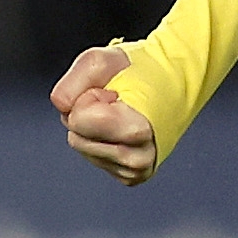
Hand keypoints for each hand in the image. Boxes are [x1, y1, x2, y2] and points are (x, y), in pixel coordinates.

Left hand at [49, 43, 157, 183]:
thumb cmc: (143, 70)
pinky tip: (122, 128)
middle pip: (76, 137)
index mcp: (137, 131)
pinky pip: (92, 155)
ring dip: (93, 126)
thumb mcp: (101, 60)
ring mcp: (135, 171)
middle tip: (116, 101)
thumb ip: (73, 82)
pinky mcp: (130, 177)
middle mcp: (138, 159)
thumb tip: (62, 107)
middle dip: (88, 113)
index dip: (89, 96)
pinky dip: (100, 138)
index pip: (78, 120)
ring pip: (82, 147)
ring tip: (121, 112)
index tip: (113, 91)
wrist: (174, 82)